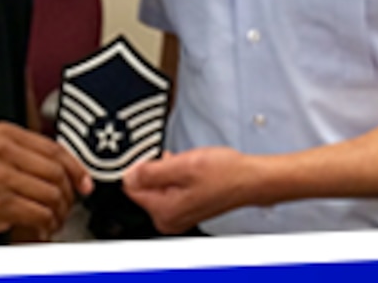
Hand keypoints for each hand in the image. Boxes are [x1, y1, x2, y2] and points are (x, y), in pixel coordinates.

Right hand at [0, 121, 91, 243]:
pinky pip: (39, 213)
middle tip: (66, 206)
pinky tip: (41, 228)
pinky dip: (45, 224)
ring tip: (53, 219)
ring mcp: (1, 177)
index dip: (76, 168)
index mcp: (4, 134)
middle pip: (56, 172)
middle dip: (67, 194)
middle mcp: (3, 151)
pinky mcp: (0, 203)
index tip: (84, 182)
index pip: (54, 148)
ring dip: (57, 212)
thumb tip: (70, 169)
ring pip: (50, 193)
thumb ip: (28, 155)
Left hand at [122, 147, 259, 234]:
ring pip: (158, 188)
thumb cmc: (225, 174)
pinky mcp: (186, 212)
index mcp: (164, 212)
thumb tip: (127, 176)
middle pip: (145, 189)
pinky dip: (177, 179)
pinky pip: (170, 192)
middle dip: (158, 171)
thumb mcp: (183, 165)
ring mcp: (177, 217)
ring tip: (190, 167)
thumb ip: (150, 172)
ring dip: (169, 173)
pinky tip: (193, 172)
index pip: (132, 188)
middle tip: (180, 163)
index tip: (156, 158)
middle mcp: (168, 220)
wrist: (250, 179)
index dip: (142, 167)